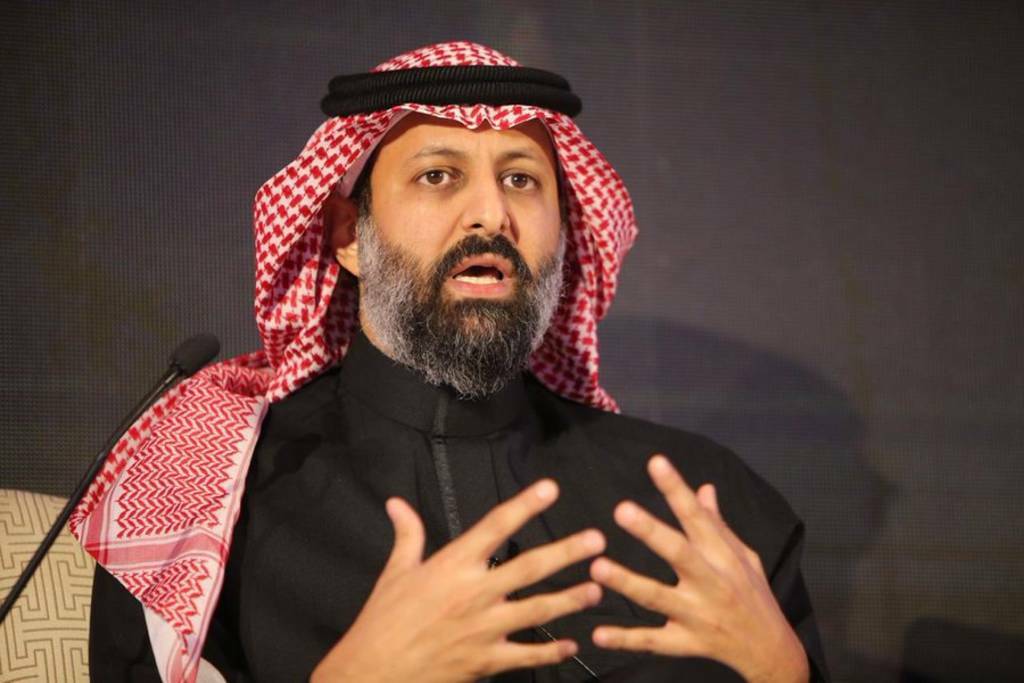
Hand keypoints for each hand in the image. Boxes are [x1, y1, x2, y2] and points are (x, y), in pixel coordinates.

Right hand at [310, 479, 605, 682]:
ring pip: (537, 610)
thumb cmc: (382, 621)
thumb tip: (396, 503)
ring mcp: (483, 629)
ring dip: (569, 600)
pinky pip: (526, 655)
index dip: (524, 505)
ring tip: (596, 589)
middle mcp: (474, 593)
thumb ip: (407, 536)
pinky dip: (551, 651)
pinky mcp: (485, 661)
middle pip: (529, 567)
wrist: (371, 673)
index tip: (550, 489)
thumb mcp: (394, 573)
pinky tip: (572, 645)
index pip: (495, 527)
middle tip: (597, 540)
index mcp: (452, 565)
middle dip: (567, 553)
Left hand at [589, 455, 808, 682]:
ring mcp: (697, 614)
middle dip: (651, 532)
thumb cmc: (754, 596)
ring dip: (628, 583)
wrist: (772, 651)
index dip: (676, 489)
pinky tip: (599, 634)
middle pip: (678, 553)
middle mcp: (710, 582)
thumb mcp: (744, 556)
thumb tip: (703, 488)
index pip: (697, 516)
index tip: (656, 463)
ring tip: (597, 568)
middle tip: (622, 510)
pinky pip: (652, 641)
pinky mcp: (686, 643)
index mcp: (722, 556)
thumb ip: (718, 524)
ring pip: (658, 597)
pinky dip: (626, 639)